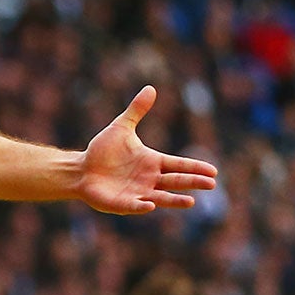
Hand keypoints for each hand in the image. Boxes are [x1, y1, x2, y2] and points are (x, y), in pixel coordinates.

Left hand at [79, 87, 218, 215]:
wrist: (81, 169)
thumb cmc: (103, 151)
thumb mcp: (121, 127)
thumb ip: (137, 110)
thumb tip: (150, 88)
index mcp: (152, 162)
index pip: (178, 164)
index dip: (194, 167)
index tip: (213, 171)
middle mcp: (149, 179)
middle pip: (175, 180)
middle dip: (192, 182)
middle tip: (211, 184)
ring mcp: (137, 193)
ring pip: (160, 197)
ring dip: (175, 200)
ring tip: (191, 201)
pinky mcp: (121, 203)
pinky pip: (134, 206)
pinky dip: (142, 206)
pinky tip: (151, 205)